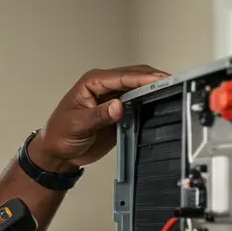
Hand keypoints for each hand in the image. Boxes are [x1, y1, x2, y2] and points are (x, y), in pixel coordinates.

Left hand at [32, 65, 168, 171]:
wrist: (58, 154)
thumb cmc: (59, 135)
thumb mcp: (77, 125)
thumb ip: (99, 115)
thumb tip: (118, 106)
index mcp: (92, 83)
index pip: (122, 76)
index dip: (142, 78)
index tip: (160, 80)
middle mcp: (104, 87)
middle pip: (134, 77)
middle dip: (154, 79)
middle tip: (173, 83)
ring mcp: (113, 99)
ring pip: (139, 89)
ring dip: (154, 89)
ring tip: (173, 91)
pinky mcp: (119, 112)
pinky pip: (138, 104)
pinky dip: (150, 103)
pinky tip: (161, 104)